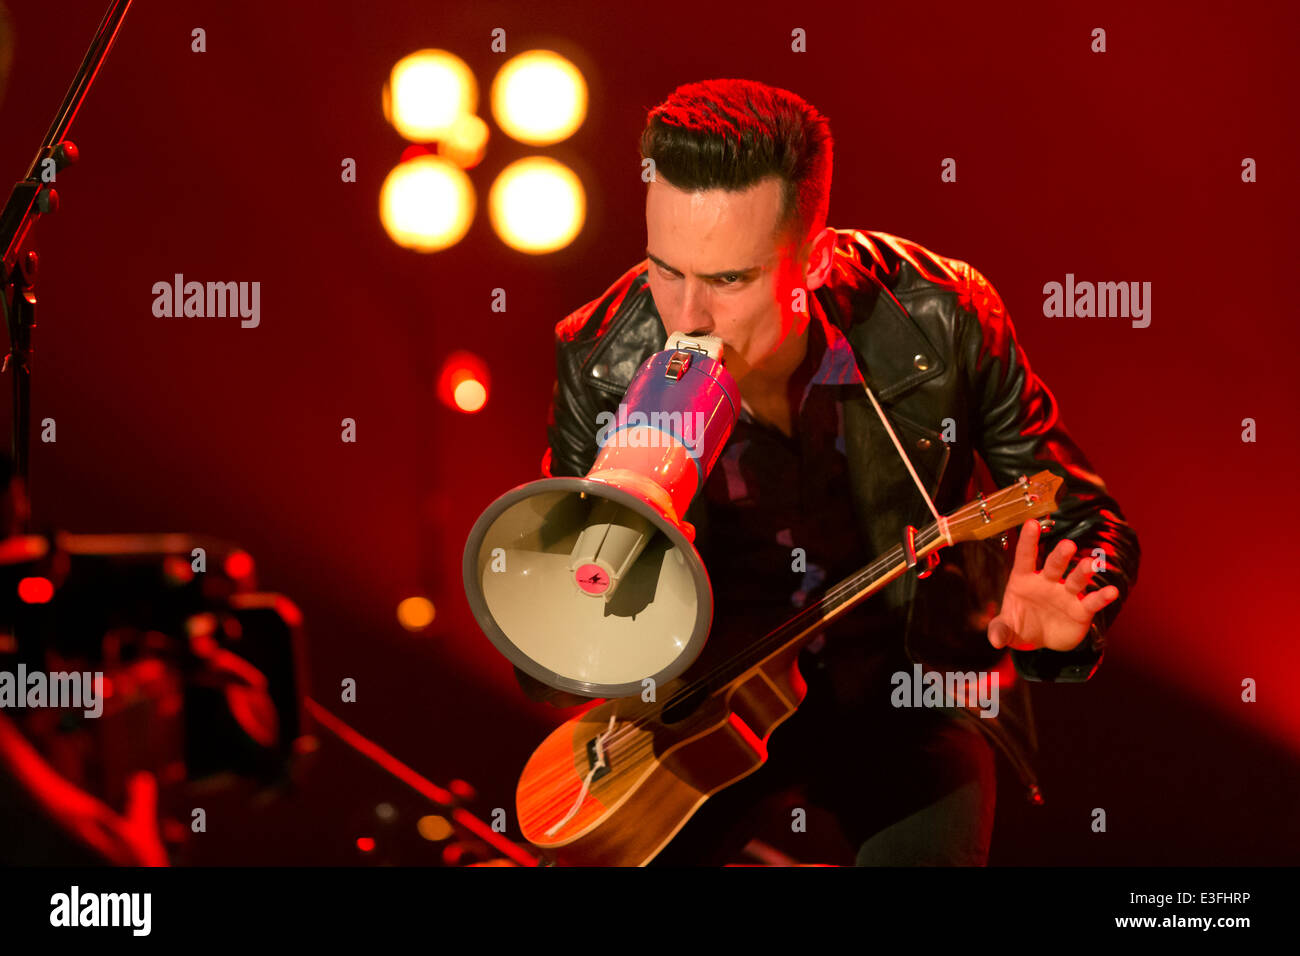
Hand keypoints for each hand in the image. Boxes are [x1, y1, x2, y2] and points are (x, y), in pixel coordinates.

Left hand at [987, 519, 1119, 651]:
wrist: (1040, 642)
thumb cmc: (1020, 625)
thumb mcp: (1006, 629)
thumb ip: (1000, 631)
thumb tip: (996, 640)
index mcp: (1024, 580)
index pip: (1025, 557)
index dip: (1028, 540)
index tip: (1032, 523)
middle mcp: (1047, 582)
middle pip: (1055, 565)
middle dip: (1061, 555)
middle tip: (1068, 545)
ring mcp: (1065, 594)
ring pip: (1076, 579)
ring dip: (1083, 572)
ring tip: (1091, 565)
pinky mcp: (1081, 610)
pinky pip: (1092, 602)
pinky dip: (1102, 596)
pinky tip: (1111, 592)